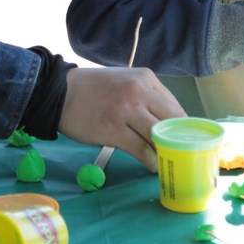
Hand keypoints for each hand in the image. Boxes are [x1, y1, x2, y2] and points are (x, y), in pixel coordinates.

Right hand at [58, 67, 185, 172]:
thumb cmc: (95, 88)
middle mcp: (139, 91)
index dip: (181, 127)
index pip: (175, 106)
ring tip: (166, 161)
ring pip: (158, 136)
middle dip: (177, 140)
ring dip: (165, 152)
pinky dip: (150, 160)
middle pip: (172, 121)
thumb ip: (148, 96)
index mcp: (146, 78)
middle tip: (178, 153)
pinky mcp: (113, 129)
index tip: (182, 140)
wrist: (61, 92)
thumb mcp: (127, 81)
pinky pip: (141, 150)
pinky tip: (151, 165)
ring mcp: (126, 110)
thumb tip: (169, 122)